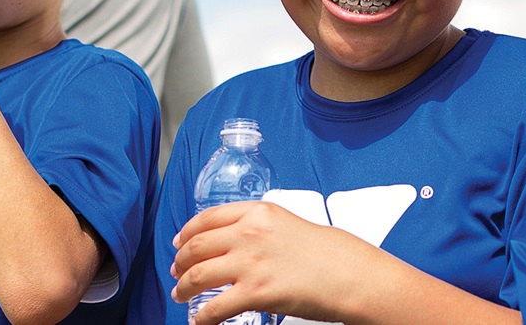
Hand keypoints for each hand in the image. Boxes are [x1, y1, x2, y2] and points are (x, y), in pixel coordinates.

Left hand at [171, 201, 404, 324]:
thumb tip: (233, 241)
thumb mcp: (288, 223)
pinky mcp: (255, 293)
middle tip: (176, 272)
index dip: (186, 233)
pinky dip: (201, 318)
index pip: (207, 218)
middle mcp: (249, 234)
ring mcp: (250, 264)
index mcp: (257, 212)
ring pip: (198, 275)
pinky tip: (199, 321)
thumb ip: (259, 227)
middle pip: (197, 247)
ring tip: (180, 294)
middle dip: (180, 262)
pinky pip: (214, 308)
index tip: (179, 243)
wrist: (349, 274)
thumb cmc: (327, 253)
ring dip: (183, 288)